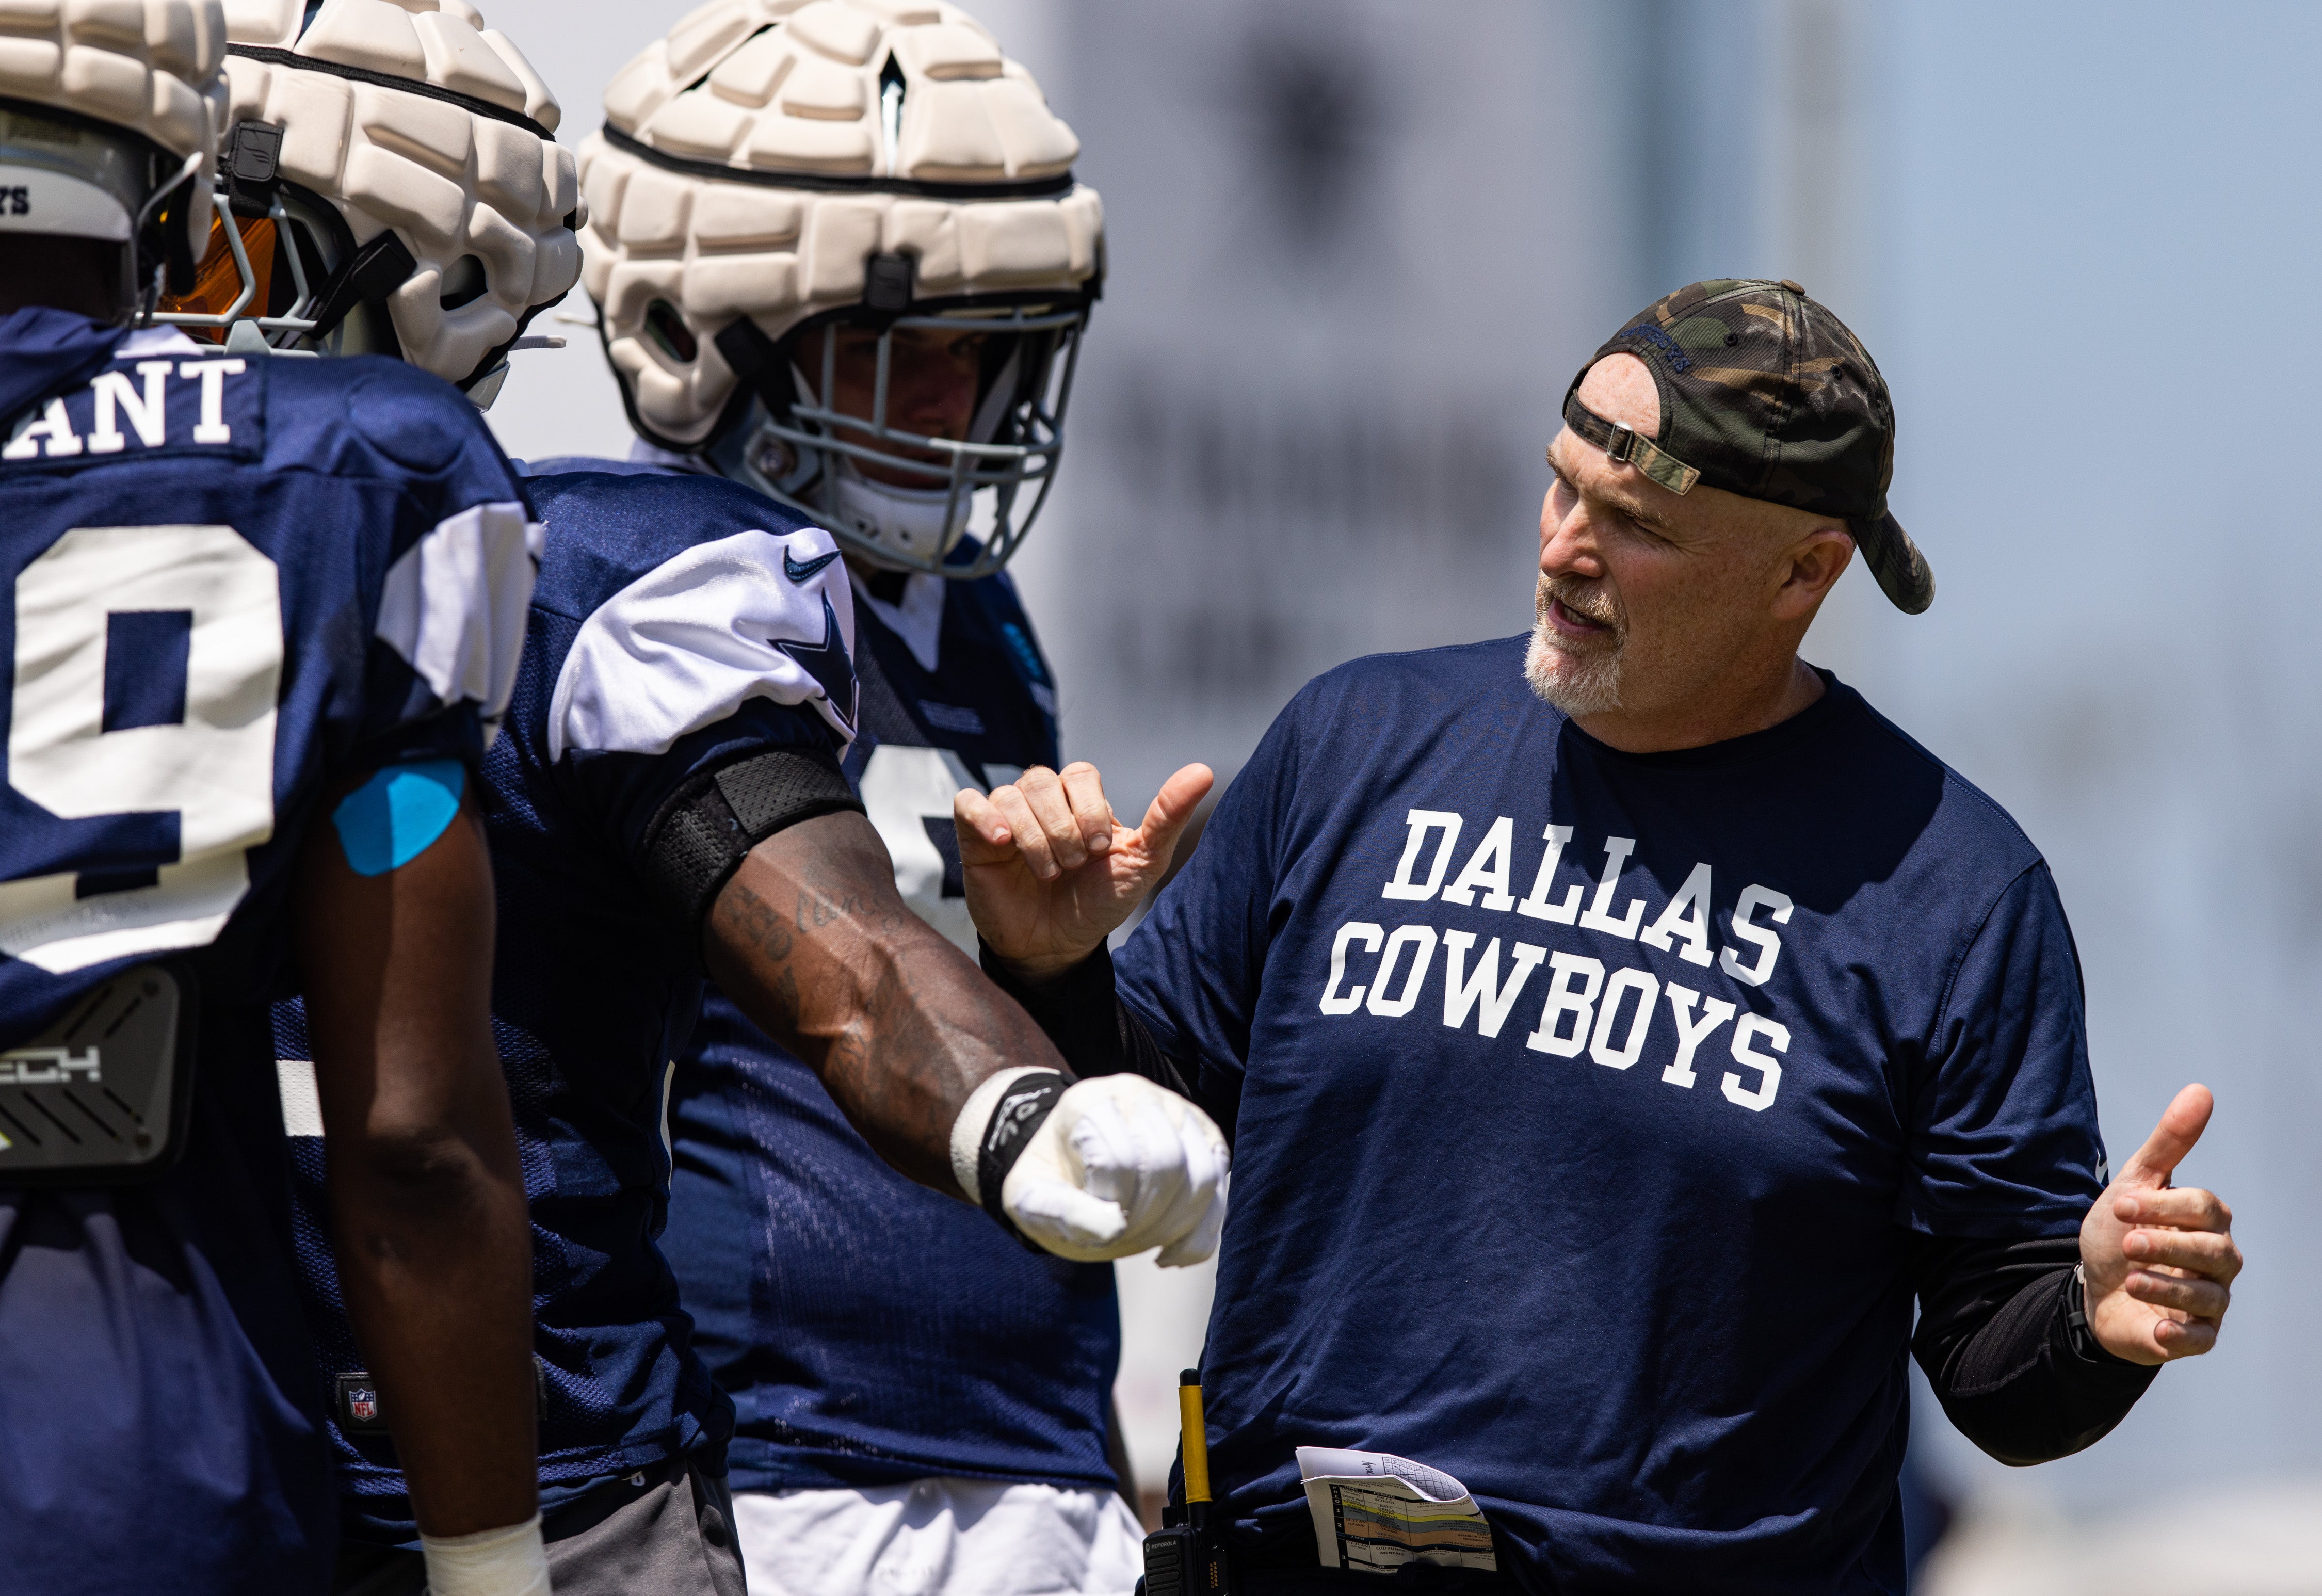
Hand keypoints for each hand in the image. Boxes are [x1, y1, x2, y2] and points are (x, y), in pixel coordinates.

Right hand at [954, 761, 1213, 978]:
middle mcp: (1042, 801)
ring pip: (1010, 795)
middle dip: (1063, 828)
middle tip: (1072, 866)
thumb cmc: (1100, 901)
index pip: (1080, 773)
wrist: (1058, 946)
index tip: (1099, 848)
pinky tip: (1002, 843)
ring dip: (1034, 838)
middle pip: (1042, 781)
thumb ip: (1167, 815)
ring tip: (1047, 873)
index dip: (1090, 809)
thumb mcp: (1143, 861)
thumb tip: (1204, 771)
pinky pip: (968, 804)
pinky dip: (985, 817)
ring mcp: (1007, 817)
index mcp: (1081, 800)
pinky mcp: (976, 838)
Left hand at [1003, 1075, 1228, 1266]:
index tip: (1092, 1223)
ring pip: (1203, 1174)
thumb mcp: (1029, 1198)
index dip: (1107, 1205)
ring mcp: (1178, 1112)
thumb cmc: (1050, 1181)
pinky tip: (1167, 1254)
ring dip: (1175, 1225)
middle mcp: (1138, 1095)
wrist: (1070, 1164)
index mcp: (1089, 1101)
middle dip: (1146, 1216)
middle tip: (1121, 1238)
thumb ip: (1058, 1211)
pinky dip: (1198, 1235)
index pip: (1117, 1158)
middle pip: (1167, 1161)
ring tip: (1142, 1241)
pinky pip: (1221, 1190)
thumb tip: (1113, 1228)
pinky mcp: (1206, 1139)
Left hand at [2080, 1083, 2240, 1364]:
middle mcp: (2218, 1260)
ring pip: (2210, 1295)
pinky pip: (2203, 1339)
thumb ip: (2168, 1143)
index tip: (2119, 1206)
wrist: (2092, 1291)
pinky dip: (2181, 1335)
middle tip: (2128, 1242)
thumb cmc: (2119, 1234)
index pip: (2205, 1208)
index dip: (2162, 1205)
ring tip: (2131, 1277)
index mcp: (2206, 1221)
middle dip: (2167, 1244)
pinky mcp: (2196, 1336)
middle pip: (2214, 1250)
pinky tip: (2158, 1328)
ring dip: (2167, 1285)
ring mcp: (2211, 1299)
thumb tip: (2200, 1091)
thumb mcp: (2133, 1184)